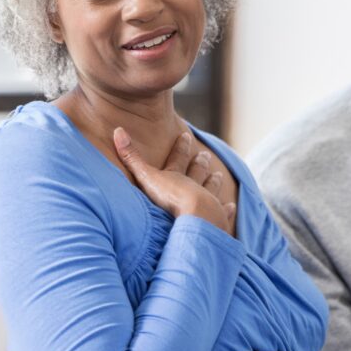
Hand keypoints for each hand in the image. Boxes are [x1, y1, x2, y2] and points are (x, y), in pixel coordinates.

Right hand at [114, 128, 235, 233]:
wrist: (196, 219)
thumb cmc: (170, 199)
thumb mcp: (146, 178)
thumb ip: (132, 158)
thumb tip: (118, 130)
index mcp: (176, 177)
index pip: (178, 158)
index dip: (181, 147)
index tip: (186, 135)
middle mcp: (194, 187)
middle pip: (197, 173)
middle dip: (199, 164)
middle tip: (205, 155)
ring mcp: (207, 203)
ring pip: (211, 189)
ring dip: (213, 182)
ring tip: (218, 175)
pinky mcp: (216, 220)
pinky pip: (223, 212)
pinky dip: (227, 210)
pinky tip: (232, 206)